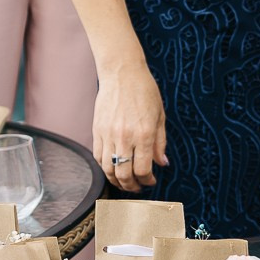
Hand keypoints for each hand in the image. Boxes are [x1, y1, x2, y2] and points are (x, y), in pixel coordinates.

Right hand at [94, 57, 167, 191]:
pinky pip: (98, 156)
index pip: (143, 169)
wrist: (122, 73)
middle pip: (124, 174)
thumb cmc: (144, 91)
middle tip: (137, 186)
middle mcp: (125, 137)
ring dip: (116, 180)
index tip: (151, 181)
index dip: (147, 180)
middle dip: (132, 186)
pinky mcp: (97, 130)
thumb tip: (162, 163)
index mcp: (144, 134)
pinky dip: (105, 167)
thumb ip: (160, 142)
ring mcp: (108, 134)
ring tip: (124, 181)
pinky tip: (113, 167)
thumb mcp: (160, 116)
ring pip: (108, 169)